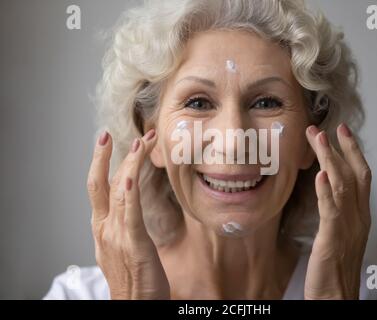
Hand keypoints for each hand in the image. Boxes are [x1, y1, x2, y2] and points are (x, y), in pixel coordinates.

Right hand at [86, 129, 169, 299]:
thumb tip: (128, 203)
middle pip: (100, 184)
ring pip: (119, 193)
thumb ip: (122, 222)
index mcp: (102, 227)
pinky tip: (130, 177)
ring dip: (129, 165)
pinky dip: (130, 195)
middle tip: (109, 133)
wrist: (134, 305)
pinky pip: (132, 216)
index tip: (105, 142)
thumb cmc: (132, 277)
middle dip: (103, 156)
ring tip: (138, 143)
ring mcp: (117, 236)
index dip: (100, 162)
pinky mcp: (135, 245)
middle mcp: (105, 229)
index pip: (98, 187)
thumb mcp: (121, 244)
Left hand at [304, 123, 371, 299]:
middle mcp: (358, 217)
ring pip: (342, 186)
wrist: (336, 296)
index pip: (360, 176)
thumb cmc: (335, 267)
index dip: (352, 152)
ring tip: (318, 139)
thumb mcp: (339, 232)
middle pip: (354, 174)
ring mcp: (347, 226)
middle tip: (327, 128)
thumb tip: (325, 188)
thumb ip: (336, 210)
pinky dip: (326, 192)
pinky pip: (331, 211)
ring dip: (330, 160)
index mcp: (360, 215)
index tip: (341, 132)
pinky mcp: (332, 238)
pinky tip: (319, 176)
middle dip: (341, 148)